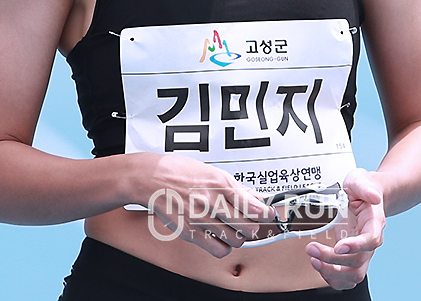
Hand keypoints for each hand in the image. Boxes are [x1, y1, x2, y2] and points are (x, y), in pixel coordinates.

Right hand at [141, 154, 274, 257]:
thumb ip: (234, 187)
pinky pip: (217, 249)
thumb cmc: (179, 171)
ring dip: (239, 237)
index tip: (269, 214)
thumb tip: (254, 197)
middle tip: (251, 223)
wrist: (152, 178)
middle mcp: (211, 201)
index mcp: (219, 183)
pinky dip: (224, 247)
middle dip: (253, 227)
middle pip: (247, 226)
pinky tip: (221, 238)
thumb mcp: (211, 171)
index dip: (265, 213)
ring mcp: (201, 218)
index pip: (251, 205)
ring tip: (234, 230)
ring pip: (235, 240)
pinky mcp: (190, 232)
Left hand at [305, 168, 384, 290]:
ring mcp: (361, 252)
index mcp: (374, 223)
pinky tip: (321, 268)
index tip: (338, 245)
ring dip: (332, 273)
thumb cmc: (361, 189)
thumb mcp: (361, 180)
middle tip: (313, 249)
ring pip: (354, 275)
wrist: (364, 195)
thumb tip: (374, 197)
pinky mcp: (352, 257)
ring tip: (314, 261)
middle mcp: (369, 241)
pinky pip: (347, 278)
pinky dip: (334, 279)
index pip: (371, 240)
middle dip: (333, 260)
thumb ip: (366, 188)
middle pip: (358, 262)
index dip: (355, 246)